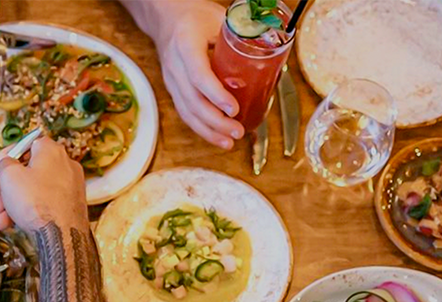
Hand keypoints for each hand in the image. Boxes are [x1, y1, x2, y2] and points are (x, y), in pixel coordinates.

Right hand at [0, 138, 87, 231]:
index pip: (27, 144)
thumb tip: (4, 160)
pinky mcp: (69, 207)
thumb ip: (4, 163)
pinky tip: (8, 222)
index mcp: (52, 151)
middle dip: (4, 186)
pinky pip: (43, 204)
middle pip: (27, 171)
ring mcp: (68, 188)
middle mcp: (64, 166)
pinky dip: (25, 211)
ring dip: (10, 201)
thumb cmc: (38, 203)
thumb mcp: (9, 177)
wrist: (61, 236)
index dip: (8, 155)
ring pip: (33, 190)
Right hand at [147, 0, 243, 148]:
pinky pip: (186, 114)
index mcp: (185, 43)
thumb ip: (242, 34)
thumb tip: (273, 48)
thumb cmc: (196, 18)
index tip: (234, 109)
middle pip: (193, 100)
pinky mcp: (174, 91)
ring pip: (188, 112)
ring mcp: (171, 80)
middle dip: (216, 121)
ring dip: (209, 131)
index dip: (216, 95)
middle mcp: (175, 65)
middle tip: (237, 131)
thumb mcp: (219, 18)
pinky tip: (218, 139)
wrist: (167, 18)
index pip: (198, 74)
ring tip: (230, 142)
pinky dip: (202, 130)